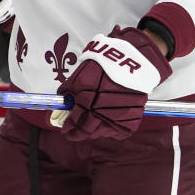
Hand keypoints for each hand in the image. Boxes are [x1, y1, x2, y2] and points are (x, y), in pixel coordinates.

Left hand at [55, 26, 171, 140]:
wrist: (127, 62)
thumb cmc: (101, 67)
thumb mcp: (78, 78)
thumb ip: (68, 95)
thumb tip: (63, 106)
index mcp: (86, 103)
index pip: (74, 124)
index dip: (68, 129)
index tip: (66, 130)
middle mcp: (101, 113)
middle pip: (87, 132)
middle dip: (79, 132)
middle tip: (77, 130)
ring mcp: (117, 118)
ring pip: (102, 133)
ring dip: (95, 130)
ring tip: (94, 121)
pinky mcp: (131, 119)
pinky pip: (118, 132)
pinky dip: (111, 129)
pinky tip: (108, 119)